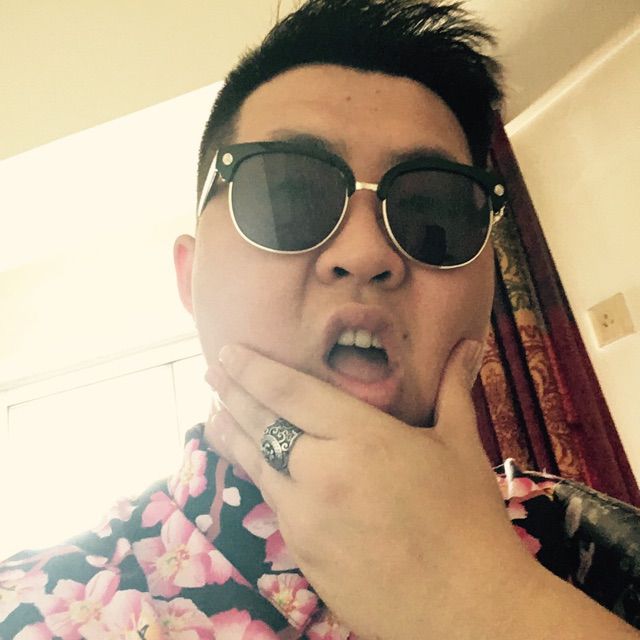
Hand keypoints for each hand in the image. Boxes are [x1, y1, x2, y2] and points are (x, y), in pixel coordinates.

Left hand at [205, 340, 537, 638]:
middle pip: (261, 424)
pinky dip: (261, 479)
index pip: (289, 391)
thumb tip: (470, 343)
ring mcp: (306, 518)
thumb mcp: (460, 446)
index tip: (228, 352)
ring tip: (214, 417)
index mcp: (360, 437)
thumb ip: (452, 388)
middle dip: (231, 394)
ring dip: (233, 437)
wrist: (466, 608)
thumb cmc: (468, 519)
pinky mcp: (303, 554)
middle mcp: (322, 472)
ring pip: (258, 466)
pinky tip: (257, 470)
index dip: (252, 368)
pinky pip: (275, 505)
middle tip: (210, 373)